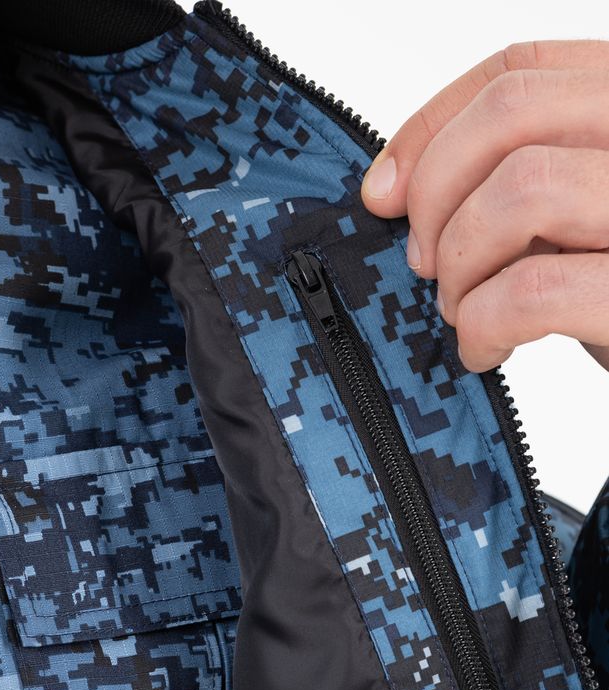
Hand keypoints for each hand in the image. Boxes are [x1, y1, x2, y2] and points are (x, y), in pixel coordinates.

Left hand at [360, 41, 608, 373]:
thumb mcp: (573, 220)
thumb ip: (515, 180)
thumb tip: (392, 188)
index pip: (518, 72)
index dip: (430, 130)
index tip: (384, 195)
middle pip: (512, 113)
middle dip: (437, 194)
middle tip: (426, 264)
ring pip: (522, 188)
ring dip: (463, 263)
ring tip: (464, 310)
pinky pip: (533, 289)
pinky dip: (484, 324)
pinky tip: (486, 348)